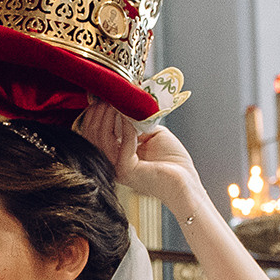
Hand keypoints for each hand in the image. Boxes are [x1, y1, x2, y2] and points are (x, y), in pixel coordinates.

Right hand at [76, 102, 193, 203]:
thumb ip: (136, 121)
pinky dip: (126, 127)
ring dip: (108, 117)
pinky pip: (122, 144)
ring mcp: (117, 168)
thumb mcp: (151, 133)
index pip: (93, 134)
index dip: (94, 115)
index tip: (102, 98)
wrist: (186, 182)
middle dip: (99, 113)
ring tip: (116, 103)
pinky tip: (129, 115)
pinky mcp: (127, 171)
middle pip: (93, 136)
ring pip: (102, 139)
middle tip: (108, 98)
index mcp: (115, 156)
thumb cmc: (172, 162)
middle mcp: (112, 163)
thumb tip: (125, 104)